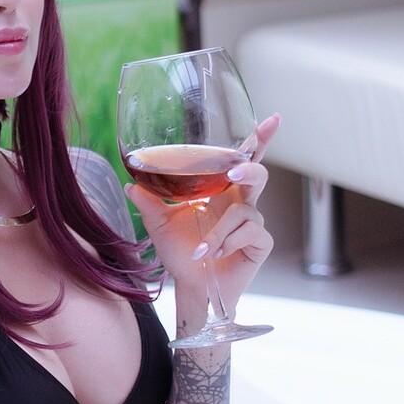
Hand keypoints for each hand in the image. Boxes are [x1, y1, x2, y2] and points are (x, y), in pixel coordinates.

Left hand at [126, 113, 277, 317]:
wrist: (191, 285)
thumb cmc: (181, 251)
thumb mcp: (159, 225)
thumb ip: (149, 202)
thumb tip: (131, 183)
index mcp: (221, 190)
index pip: (242, 159)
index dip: (259, 139)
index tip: (272, 118)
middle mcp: (240, 202)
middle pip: (259, 173)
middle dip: (249, 169)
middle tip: (233, 173)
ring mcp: (253, 223)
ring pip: (244, 210)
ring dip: (218, 231)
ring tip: (201, 250)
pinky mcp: (260, 243)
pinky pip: (250, 232)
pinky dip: (227, 243)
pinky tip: (214, 255)